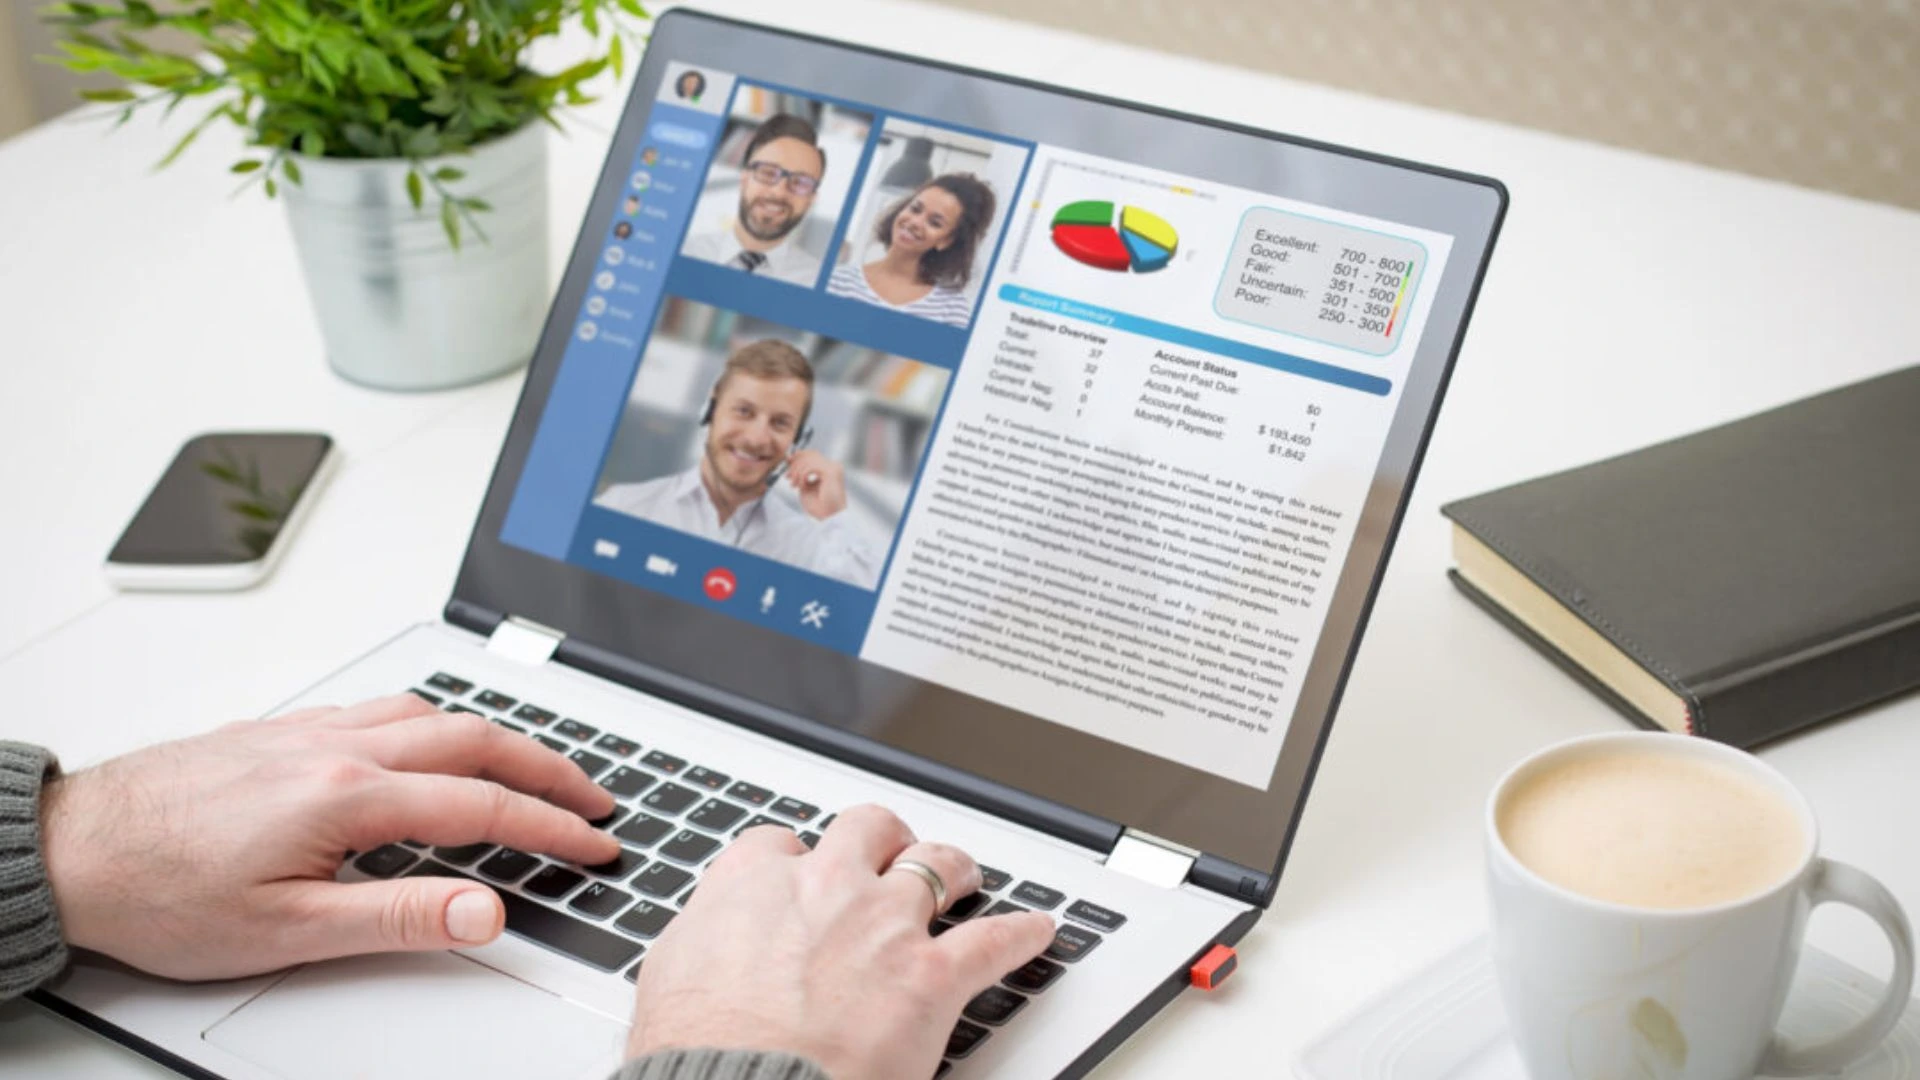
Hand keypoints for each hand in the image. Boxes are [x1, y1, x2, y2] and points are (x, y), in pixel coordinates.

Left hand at [39, 694, 617, 980]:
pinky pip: (383, 708)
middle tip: (593, 796)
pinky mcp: (282, 730)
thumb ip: (400, 916)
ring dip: (497, 735)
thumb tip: (486, 911)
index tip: (595, 843)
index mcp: (347, 795)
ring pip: (431, 711)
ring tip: (533, 765)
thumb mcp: (288, 931)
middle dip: (548, 766)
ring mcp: (309, 730)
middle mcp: (335, 747)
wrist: (70, 849)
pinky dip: (436, 721)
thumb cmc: (160, 892)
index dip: (551, 827)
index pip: (482, 805)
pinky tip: (433, 742)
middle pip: (475, 736)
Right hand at [628, 805, 1055, 1079]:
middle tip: (892, 852)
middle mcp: (826, 889)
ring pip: (938, 864)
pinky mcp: (932, 976)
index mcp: (754, 885)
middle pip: (868, 830)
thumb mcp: (672, 976)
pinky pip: (995, 941)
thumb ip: (704, 939)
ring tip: (964, 876)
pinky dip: (1022, 935)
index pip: (780, 843)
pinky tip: (1037, 931)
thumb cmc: (699, 1055)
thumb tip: (709, 941)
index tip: (805, 873)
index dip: (798, 859)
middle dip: (884, 839)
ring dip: (955, 867)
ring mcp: (885, 926)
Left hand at [784, 448, 846, 520]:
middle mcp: (833, 466)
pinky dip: (802, 475)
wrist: (829, 519)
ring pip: (809, 459)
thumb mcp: (804, 485)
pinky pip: (811, 466)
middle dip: (795, 464)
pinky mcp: (831, 472)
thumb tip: (789, 456)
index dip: (797, 457)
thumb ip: (799, 472)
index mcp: (829, 469)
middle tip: (788, 478)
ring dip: (797, 472)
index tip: (787, 467)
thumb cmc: (819, 507)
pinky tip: (801, 486)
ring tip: (794, 485)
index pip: (812, 454)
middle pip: (809, 454)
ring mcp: (834, 468)